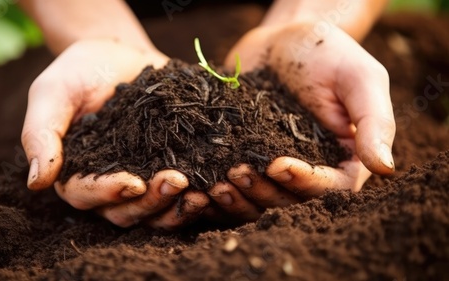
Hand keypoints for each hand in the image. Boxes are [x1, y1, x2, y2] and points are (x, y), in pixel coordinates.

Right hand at [22, 39, 208, 228]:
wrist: (116, 53)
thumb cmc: (77, 71)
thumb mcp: (52, 93)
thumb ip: (40, 134)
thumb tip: (37, 182)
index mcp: (76, 172)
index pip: (87, 195)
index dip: (109, 193)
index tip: (133, 183)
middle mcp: (109, 183)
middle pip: (126, 211)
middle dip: (152, 202)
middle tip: (177, 182)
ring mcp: (142, 176)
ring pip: (155, 210)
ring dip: (177, 206)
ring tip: (201, 192)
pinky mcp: (169, 164)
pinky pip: (181, 192)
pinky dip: (197, 194)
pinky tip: (215, 184)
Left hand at [205, 22, 394, 220]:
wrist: (282, 37)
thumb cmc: (326, 52)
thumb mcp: (359, 78)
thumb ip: (374, 122)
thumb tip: (385, 168)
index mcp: (342, 159)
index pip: (328, 187)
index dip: (303, 183)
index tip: (278, 164)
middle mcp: (308, 169)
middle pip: (288, 201)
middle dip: (262, 191)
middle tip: (237, 172)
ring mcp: (272, 165)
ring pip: (257, 200)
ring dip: (237, 198)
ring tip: (215, 182)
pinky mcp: (244, 157)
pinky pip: (233, 185)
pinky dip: (216, 191)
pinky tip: (199, 182)